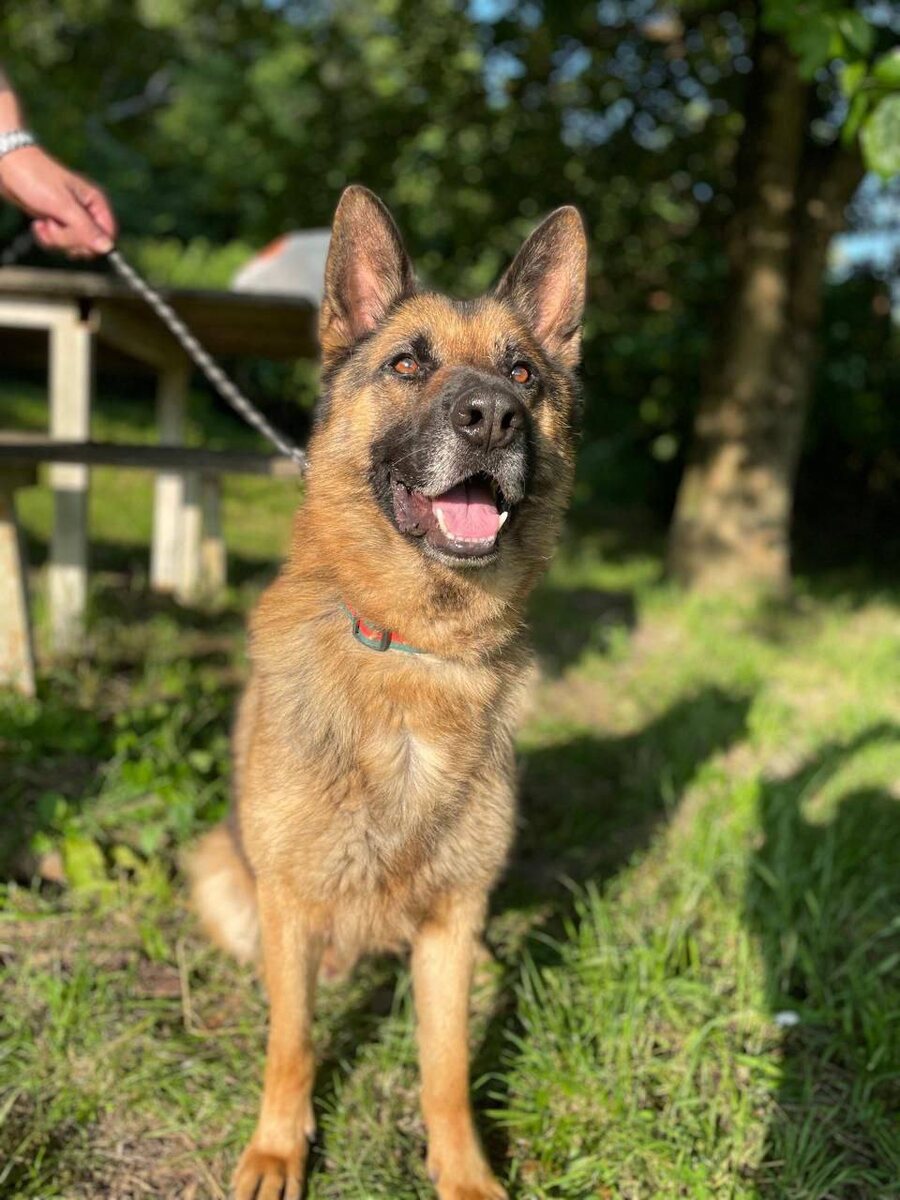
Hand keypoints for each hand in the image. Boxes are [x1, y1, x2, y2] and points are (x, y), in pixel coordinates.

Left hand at [0, 145, 115, 257]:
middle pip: (90, 244)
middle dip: (70, 240)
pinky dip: (47, 238)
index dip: (93, 242)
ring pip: (73, 246)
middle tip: (54, 224)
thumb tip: (108, 248)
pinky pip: (59, 243)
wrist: (6, 166)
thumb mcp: (62, 205)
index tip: (75, 235)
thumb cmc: (35, 178)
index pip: (108, 235)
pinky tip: (38, 224)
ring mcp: (71, 218)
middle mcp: (86, 211)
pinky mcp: (57, 222)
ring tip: (44, 222)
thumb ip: (86, 228)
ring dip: (56, 239)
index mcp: (95, 202)